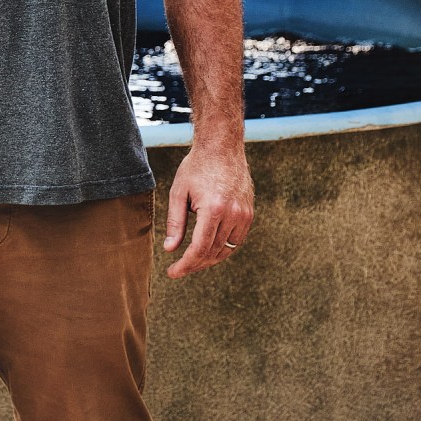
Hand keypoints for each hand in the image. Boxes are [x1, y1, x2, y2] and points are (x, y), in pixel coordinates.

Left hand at [163, 140, 252, 279]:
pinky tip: (208, 249)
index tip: (172, 273)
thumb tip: (170, 250)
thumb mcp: (178, 193)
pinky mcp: (249, 213)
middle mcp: (233, 214)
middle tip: (179, 269)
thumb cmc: (196, 167)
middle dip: (194, 264)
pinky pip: (236, 240)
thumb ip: (175, 223)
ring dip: (209, 259)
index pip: (199, 249)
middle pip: (213, 252)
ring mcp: (244, 214)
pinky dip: (222, 248)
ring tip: (192, 261)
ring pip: (226, 249)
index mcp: (213, 209)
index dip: (185, 265)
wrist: (222, 147)